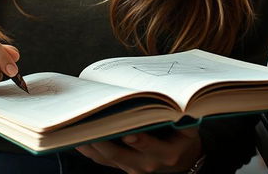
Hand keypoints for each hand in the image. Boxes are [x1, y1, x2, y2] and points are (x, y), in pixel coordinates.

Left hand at [75, 126, 201, 173]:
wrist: (184, 160)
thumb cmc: (183, 137)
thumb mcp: (189, 127)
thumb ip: (182, 116)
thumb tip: (175, 101)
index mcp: (166, 153)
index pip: (148, 146)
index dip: (137, 139)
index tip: (126, 130)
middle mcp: (147, 164)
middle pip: (120, 154)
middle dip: (104, 138)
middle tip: (90, 123)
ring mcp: (133, 169)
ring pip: (107, 158)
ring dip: (92, 143)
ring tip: (78, 127)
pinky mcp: (123, 168)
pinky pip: (102, 160)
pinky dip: (89, 149)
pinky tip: (77, 136)